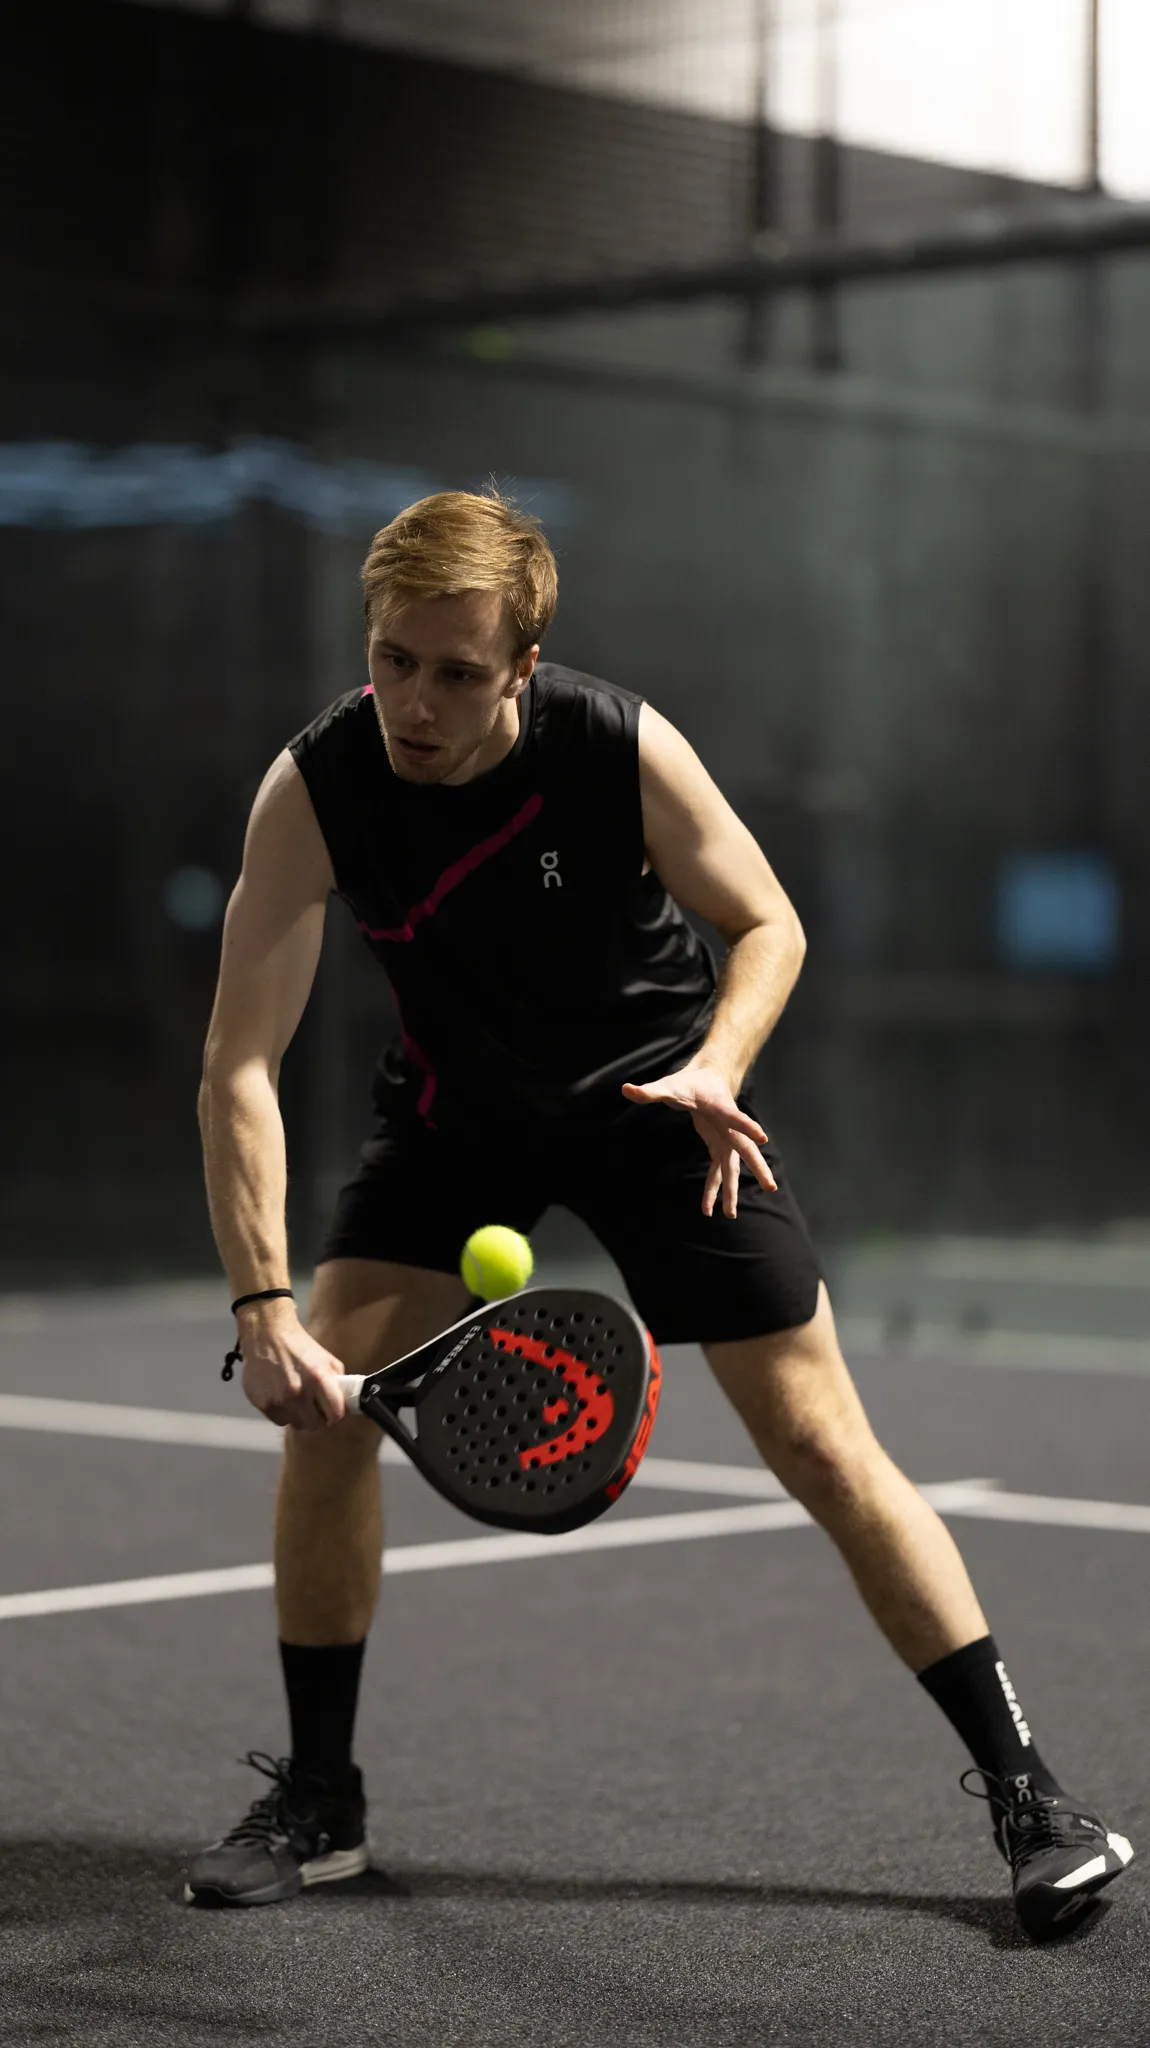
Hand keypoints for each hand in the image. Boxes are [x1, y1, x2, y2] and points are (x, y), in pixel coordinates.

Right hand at [236, 1303, 347, 1430]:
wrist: (267, 1334)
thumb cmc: (299, 1345)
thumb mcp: (326, 1359)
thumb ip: (336, 1382)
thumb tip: (343, 1402)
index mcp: (318, 1378)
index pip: (335, 1414)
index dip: (337, 1416)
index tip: (334, 1415)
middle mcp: (298, 1392)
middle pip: (314, 1425)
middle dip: (317, 1418)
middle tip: (314, 1408)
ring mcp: (279, 1400)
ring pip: (296, 1424)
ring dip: (299, 1416)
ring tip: (296, 1400)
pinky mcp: (262, 1404)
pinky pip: (279, 1420)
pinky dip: (283, 1413)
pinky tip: (281, 1397)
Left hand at [621, 1061, 776, 1218]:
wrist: (707, 1080)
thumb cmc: (690, 1082)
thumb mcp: (669, 1086)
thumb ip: (650, 1091)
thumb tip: (626, 1090)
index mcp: (722, 1109)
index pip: (737, 1117)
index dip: (748, 1127)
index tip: (762, 1139)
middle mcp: (730, 1127)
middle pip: (746, 1149)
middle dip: (758, 1168)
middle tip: (770, 1186)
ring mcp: (727, 1139)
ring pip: (733, 1167)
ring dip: (732, 1190)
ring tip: (730, 1215)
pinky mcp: (720, 1147)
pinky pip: (719, 1172)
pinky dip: (714, 1189)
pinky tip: (708, 1209)